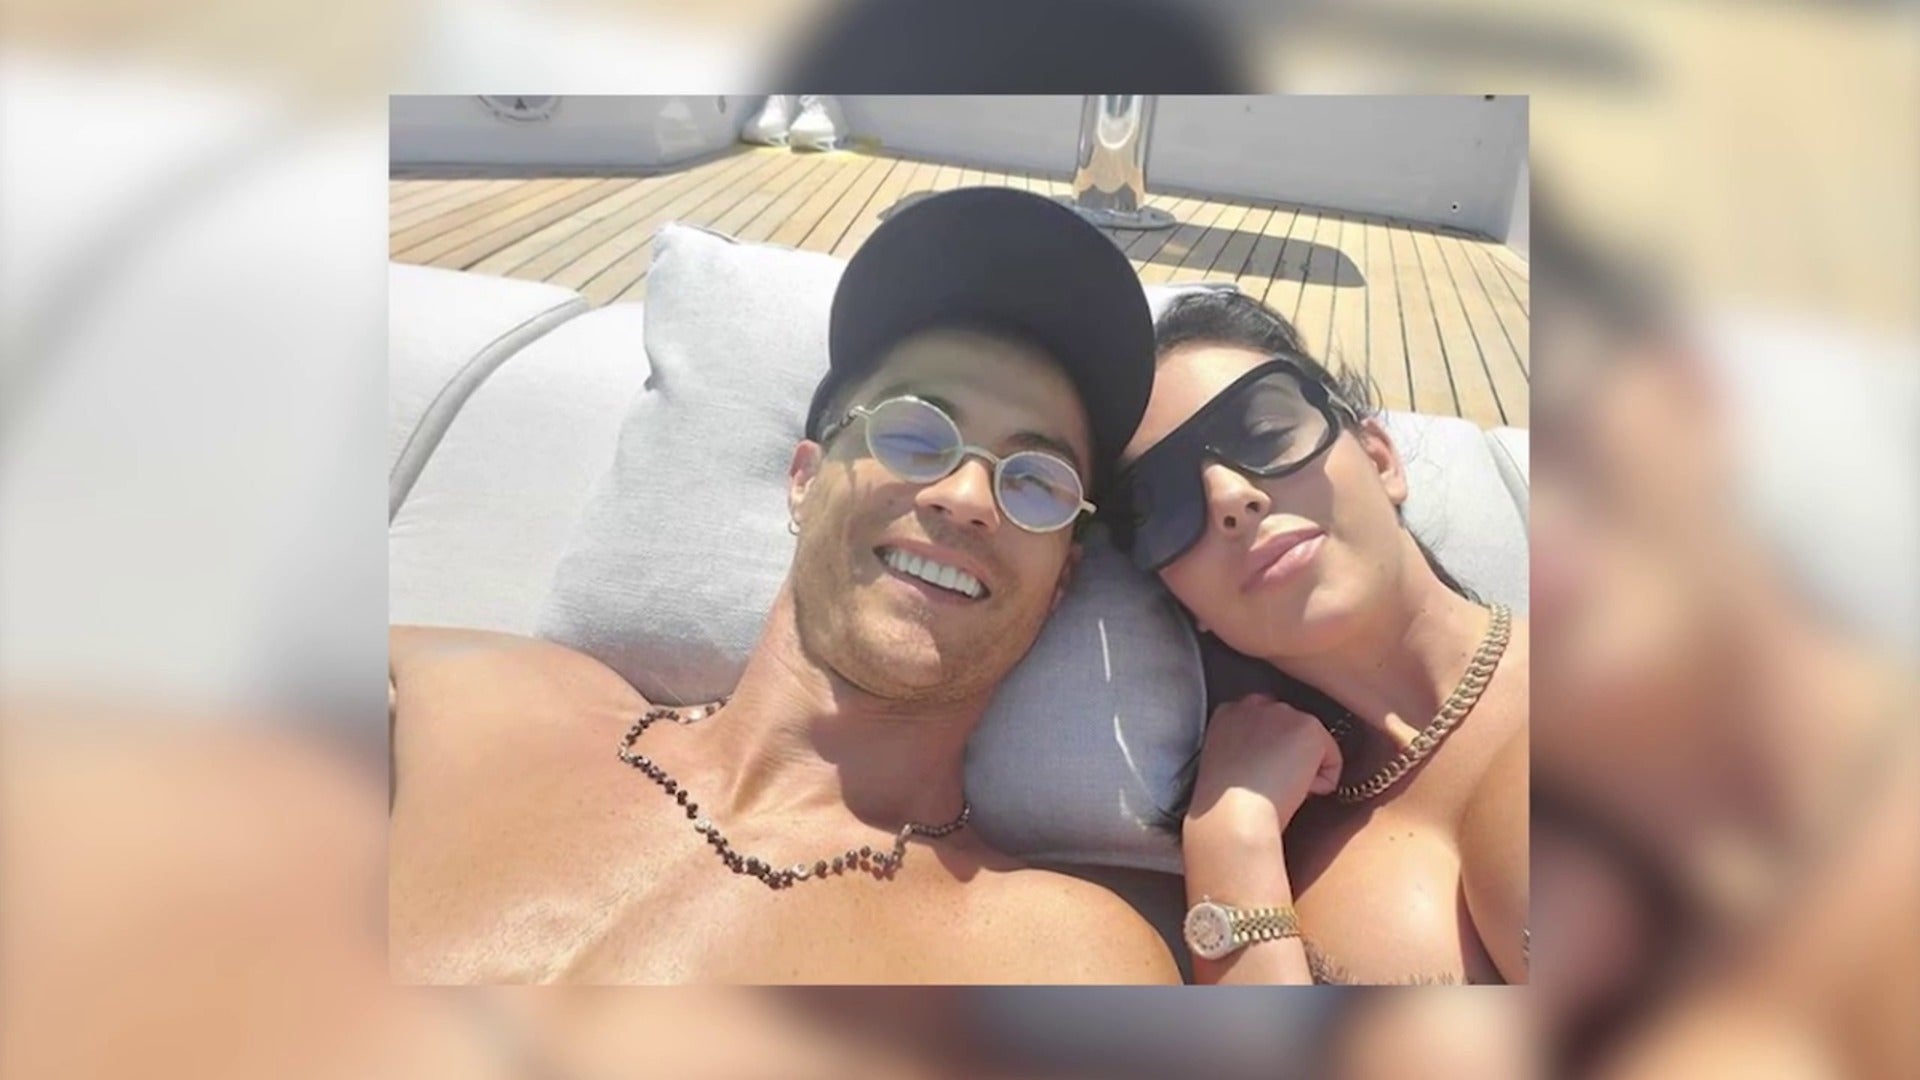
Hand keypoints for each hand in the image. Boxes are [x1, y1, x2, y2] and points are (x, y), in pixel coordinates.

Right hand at [1186, 694, 1342, 838]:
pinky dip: (1322, 783)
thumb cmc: (1226, 807)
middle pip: (1291, 729)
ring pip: (1313, 745)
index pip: (1264, 722)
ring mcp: (1282, 713)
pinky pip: (1332, 760)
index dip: (1271, 752)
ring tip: (1280, 791)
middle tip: (1274, 787)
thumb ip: (1244, 751)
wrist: (1232, 816)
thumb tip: (1272, 763)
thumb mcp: (1225, 768)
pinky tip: (1296, 792)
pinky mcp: (1308, 727)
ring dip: (1305, 769)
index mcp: (1227, 714)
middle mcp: (1254, 705)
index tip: (1267, 776)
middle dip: (1291, 756)